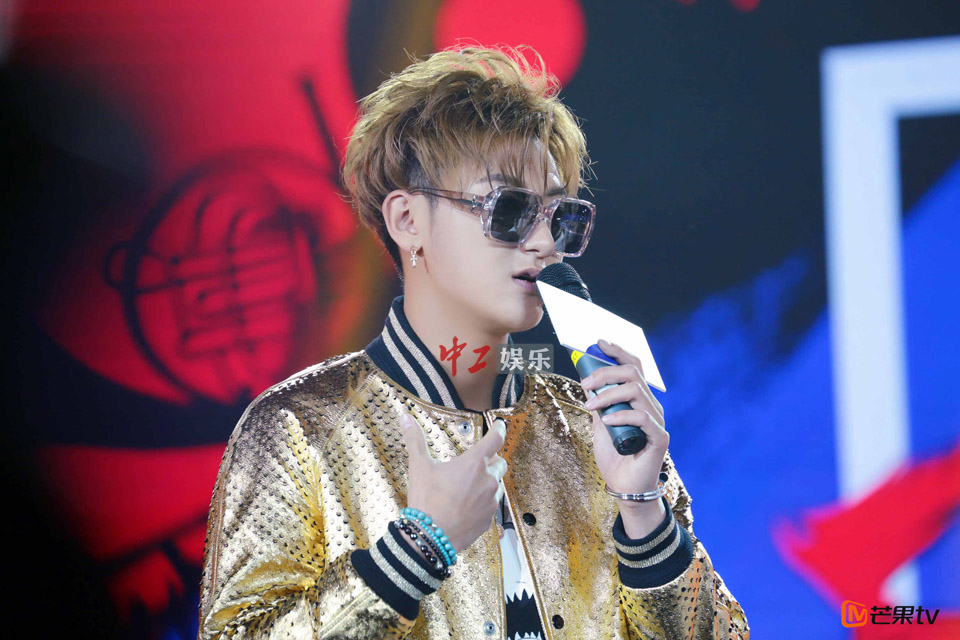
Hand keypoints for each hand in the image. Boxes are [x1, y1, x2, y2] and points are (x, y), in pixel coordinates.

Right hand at [399, 413, 506, 552]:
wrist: (429, 538)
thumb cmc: (426, 500)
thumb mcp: (419, 467)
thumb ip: (415, 439)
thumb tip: (405, 417)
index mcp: (473, 464)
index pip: (495, 440)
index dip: (500, 430)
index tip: (501, 425)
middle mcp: (487, 480)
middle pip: (500, 462)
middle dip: (491, 460)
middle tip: (476, 463)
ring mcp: (490, 501)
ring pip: (497, 485)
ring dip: (488, 481)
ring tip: (469, 486)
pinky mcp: (489, 519)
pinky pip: (491, 505)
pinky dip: (483, 501)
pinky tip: (468, 505)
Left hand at [582, 339, 668, 530]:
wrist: (625, 487)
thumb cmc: (614, 457)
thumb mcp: (601, 425)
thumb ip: (599, 404)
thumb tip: (588, 381)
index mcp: (639, 400)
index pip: (634, 366)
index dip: (618, 351)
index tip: (600, 343)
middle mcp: (650, 406)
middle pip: (633, 373)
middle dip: (605, 373)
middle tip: (585, 384)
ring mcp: (656, 421)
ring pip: (635, 390)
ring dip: (608, 394)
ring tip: (591, 406)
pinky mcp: (659, 437)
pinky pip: (641, 417)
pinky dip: (621, 415)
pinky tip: (607, 420)